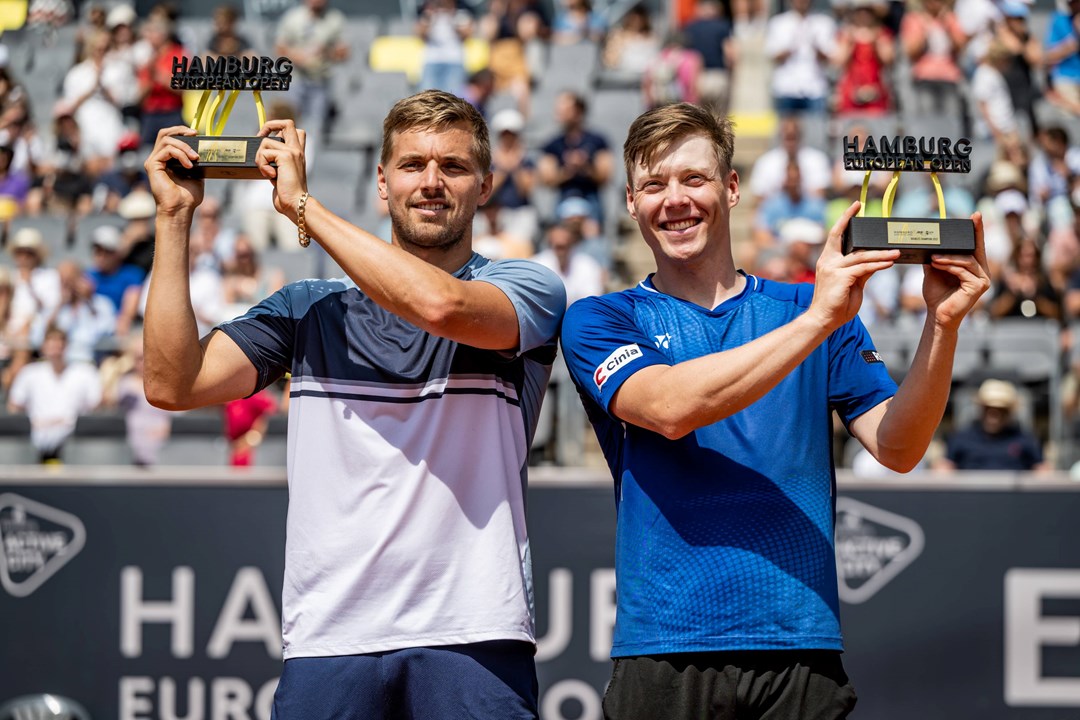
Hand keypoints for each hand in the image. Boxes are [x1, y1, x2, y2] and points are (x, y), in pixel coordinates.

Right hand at [144, 126, 203, 214]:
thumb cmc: (188, 197)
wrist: (181, 210)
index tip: (196, 134)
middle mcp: (158, 159)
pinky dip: (180, 155)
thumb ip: (196, 162)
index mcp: (167, 160)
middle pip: (164, 133)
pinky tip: (189, 165)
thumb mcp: (197, 175)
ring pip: (166, 140)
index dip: (181, 131)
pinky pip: (166, 150)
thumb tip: (205, 150)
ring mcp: (154, 161)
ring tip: (195, 157)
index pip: (170, 137)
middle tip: (194, 134)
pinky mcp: (152, 165)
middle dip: (180, 130)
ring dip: (184, 146)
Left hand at [255, 119, 307, 220]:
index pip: (294, 130)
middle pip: (287, 123)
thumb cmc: (288, 193)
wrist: (296, 203)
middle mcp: (297, 150)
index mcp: (298, 153)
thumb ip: (276, 163)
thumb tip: (261, 156)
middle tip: (260, 139)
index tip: (267, 139)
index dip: (279, 128)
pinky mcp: (285, 157)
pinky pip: (264, 153)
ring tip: (266, 171)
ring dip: (259, 157)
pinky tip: (270, 176)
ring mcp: (292, 152)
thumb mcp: (281, 174)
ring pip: (266, 141)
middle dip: (269, 126)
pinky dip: (262, 165)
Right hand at [807, 201, 899, 331]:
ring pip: (861, 256)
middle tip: (862, 207)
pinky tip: (889, 263)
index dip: (844, 220)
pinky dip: (878, 265)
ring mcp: (833, 269)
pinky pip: (864, 268)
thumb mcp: (852, 284)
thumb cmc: (836, 304)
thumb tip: (875, 261)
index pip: (835, 236)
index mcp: (828, 261)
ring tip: (896, 252)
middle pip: (841, 237)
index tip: (855, 206)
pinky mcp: (840, 278)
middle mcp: (827, 261)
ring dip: (881, 254)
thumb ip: (861, 271)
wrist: (823, 320)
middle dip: (850, 220)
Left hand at [921, 212, 990, 329]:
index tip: (976, 214)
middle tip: (970, 219)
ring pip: (967, 260)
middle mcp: (983, 272)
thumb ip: (936, 256)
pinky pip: (964, 270)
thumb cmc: (936, 293)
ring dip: (948, 256)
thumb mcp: (935, 270)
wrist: (936, 314)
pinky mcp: (979, 287)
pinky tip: (937, 263)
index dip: (977, 230)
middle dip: (972, 234)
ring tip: (933, 256)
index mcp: (974, 266)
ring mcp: (983, 279)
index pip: (976, 246)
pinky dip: (949, 266)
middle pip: (976, 249)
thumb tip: (929, 241)